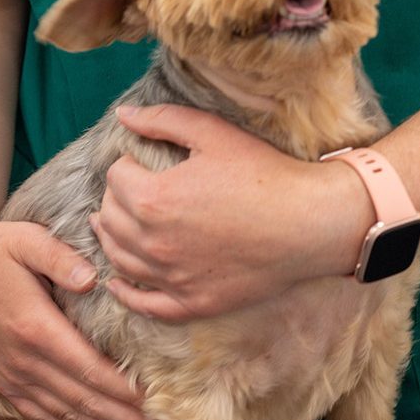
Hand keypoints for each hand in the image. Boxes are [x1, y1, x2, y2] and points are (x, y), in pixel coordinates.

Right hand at [0, 216, 156, 419]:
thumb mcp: (27, 239)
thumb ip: (61, 257)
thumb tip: (92, 279)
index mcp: (35, 328)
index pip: (90, 370)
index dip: (125, 391)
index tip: (158, 404)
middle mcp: (23, 360)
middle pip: (85, 401)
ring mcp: (11, 374)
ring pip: (67, 415)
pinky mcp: (4, 380)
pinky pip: (41, 416)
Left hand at [90, 105, 373, 321]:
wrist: (310, 223)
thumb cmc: (265, 174)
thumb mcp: (213, 133)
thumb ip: (162, 120)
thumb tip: (123, 115)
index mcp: (153, 198)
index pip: (116, 178)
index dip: (127, 164)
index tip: (141, 162)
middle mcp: (154, 242)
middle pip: (110, 218)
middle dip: (115, 199)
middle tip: (131, 189)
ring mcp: (172, 277)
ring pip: (119, 259)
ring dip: (111, 238)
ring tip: (113, 226)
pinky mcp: (191, 303)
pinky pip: (143, 303)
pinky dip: (124, 293)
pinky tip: (116, 283)